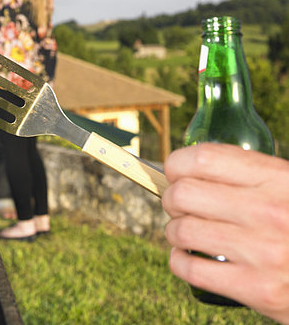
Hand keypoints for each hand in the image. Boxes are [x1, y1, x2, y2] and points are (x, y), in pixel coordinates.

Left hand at [162, 143, 288, 322]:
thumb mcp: (287, 186)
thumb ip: (250, 174)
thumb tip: (193, 165)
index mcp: (277, 178)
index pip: (202, 159)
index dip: (177, 162)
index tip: (175, 170)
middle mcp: (268, 212)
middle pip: (184, 193)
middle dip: (171, 197)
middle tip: (177, 203)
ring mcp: (262, 252)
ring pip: (181, 231)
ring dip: (174, 230)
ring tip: (184, 230)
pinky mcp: (258, 290)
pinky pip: (191, 270)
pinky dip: (179, 262)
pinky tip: (186, 257)